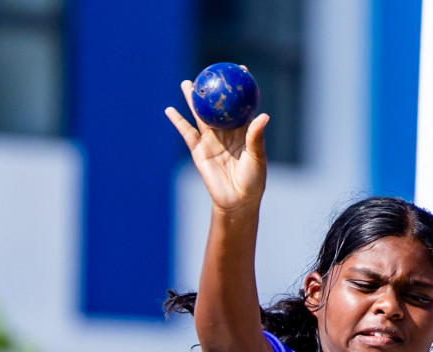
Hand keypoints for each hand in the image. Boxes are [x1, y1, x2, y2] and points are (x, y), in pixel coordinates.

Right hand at [165, 78, 268, 212]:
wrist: (237, 201)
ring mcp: (211, 141)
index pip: (241, 105)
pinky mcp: (198, 151)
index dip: (240, 89)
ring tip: (187, 84)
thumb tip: (263, 116)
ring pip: (200, 115)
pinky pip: (187, 133)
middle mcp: (226, 133)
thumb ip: (256, 137)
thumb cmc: (253, 180)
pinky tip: (170, 110)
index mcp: (242, 131)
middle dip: (212, 90)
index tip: (241, 70)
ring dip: (193, 100)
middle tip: (207, 72)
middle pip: (217, 106)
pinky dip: (178, 121)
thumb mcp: (257, 158)